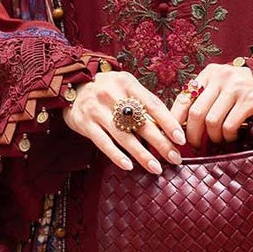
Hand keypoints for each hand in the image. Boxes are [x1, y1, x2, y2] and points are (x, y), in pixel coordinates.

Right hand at [62, 68, 186, 172]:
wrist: (71, 83)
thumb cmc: (107, 89)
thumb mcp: (125, 86)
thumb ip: (143, 103)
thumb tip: (168, 128)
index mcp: (127, 84)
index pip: (153, 105)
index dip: (168, 123)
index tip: (181, 139)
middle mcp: (112, 95)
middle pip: (141, 123)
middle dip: (161, 143)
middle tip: (175, 158)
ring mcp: (97, 110)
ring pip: (124, 136)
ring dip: (142, 155)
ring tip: (156, 168)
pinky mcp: (84, 123)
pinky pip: (103, 143)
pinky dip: (117, 156)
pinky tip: (129, 166)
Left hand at [170, 63, 252, 146]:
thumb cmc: (246, 91)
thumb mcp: (223, 87)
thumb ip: (205, 98)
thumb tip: (180, 125)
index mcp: (210, 72)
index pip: (184, 97)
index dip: (176, 120)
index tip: (175, 137)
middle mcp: (222, 76)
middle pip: (196, 112)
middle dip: (193, 135)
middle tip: (195, 146)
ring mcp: (237, 87)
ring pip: (212, 121)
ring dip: (213, 137)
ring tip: (218, 141)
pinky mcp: (251, 99)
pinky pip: (230, 125)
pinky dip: (228, 136)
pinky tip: (232, 137)